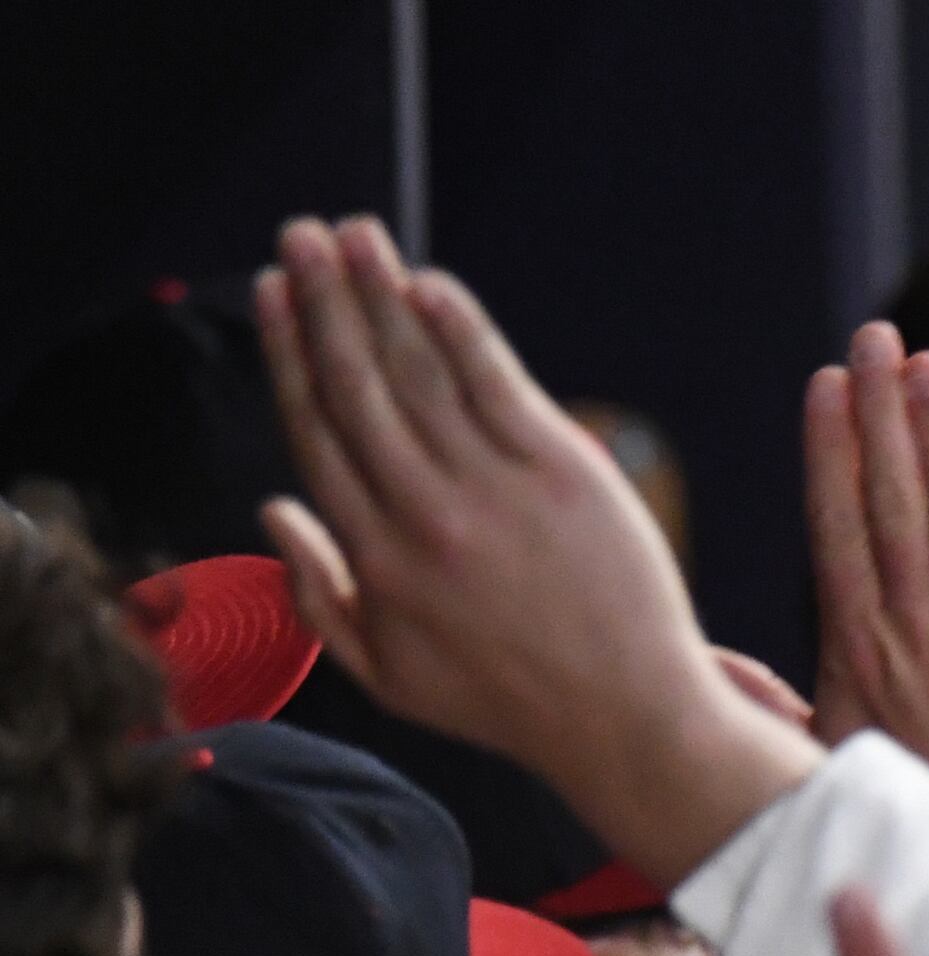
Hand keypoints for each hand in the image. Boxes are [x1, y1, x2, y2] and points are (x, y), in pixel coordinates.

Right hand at [250, 216, 819, 880]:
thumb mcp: (390, 675)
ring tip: (352, 234)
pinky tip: (430, 284)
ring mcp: (493, 492)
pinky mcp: (563, 474)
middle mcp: (423, 517)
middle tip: (300, 235)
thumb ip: (318, 593)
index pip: (318, 433)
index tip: (277, 297)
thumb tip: (272, 507)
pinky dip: (459, 327)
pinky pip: (497, 380)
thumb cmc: (511, 701)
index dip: (291, 356)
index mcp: (375, 559)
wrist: (629, 721)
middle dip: (324, 302)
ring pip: (418, 372)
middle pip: (357, 387)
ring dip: (379, 294)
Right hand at [803, 324, 928, 858]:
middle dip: (884, 417)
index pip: (838, 529)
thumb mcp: (826, 757)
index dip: (832, 453)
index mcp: (857, 654)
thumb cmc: (910, 810)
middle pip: (895, 505)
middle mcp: (917, 638)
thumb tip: (702, 660)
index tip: (825, 385)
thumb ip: (775, 698)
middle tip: (877, 339)